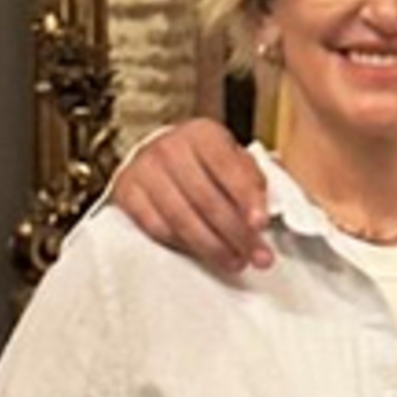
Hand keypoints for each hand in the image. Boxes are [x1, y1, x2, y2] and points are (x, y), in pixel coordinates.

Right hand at [111, 119, 271, 273]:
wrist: (158, 151)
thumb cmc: (204, 159)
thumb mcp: (233, 156)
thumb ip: (252, 177)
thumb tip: (270, 207)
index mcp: (203, 134)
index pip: (228, 167)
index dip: (247, 197)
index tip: (261, 224)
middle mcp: (171, 148)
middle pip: (206, 199)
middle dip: (236, 233)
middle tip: (258, 255)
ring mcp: (145, 170)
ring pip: (181, 218)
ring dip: (212, 246)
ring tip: (235, 262)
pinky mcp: (126, 193)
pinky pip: (157, 228)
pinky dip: (183, 245)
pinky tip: (203, 254)